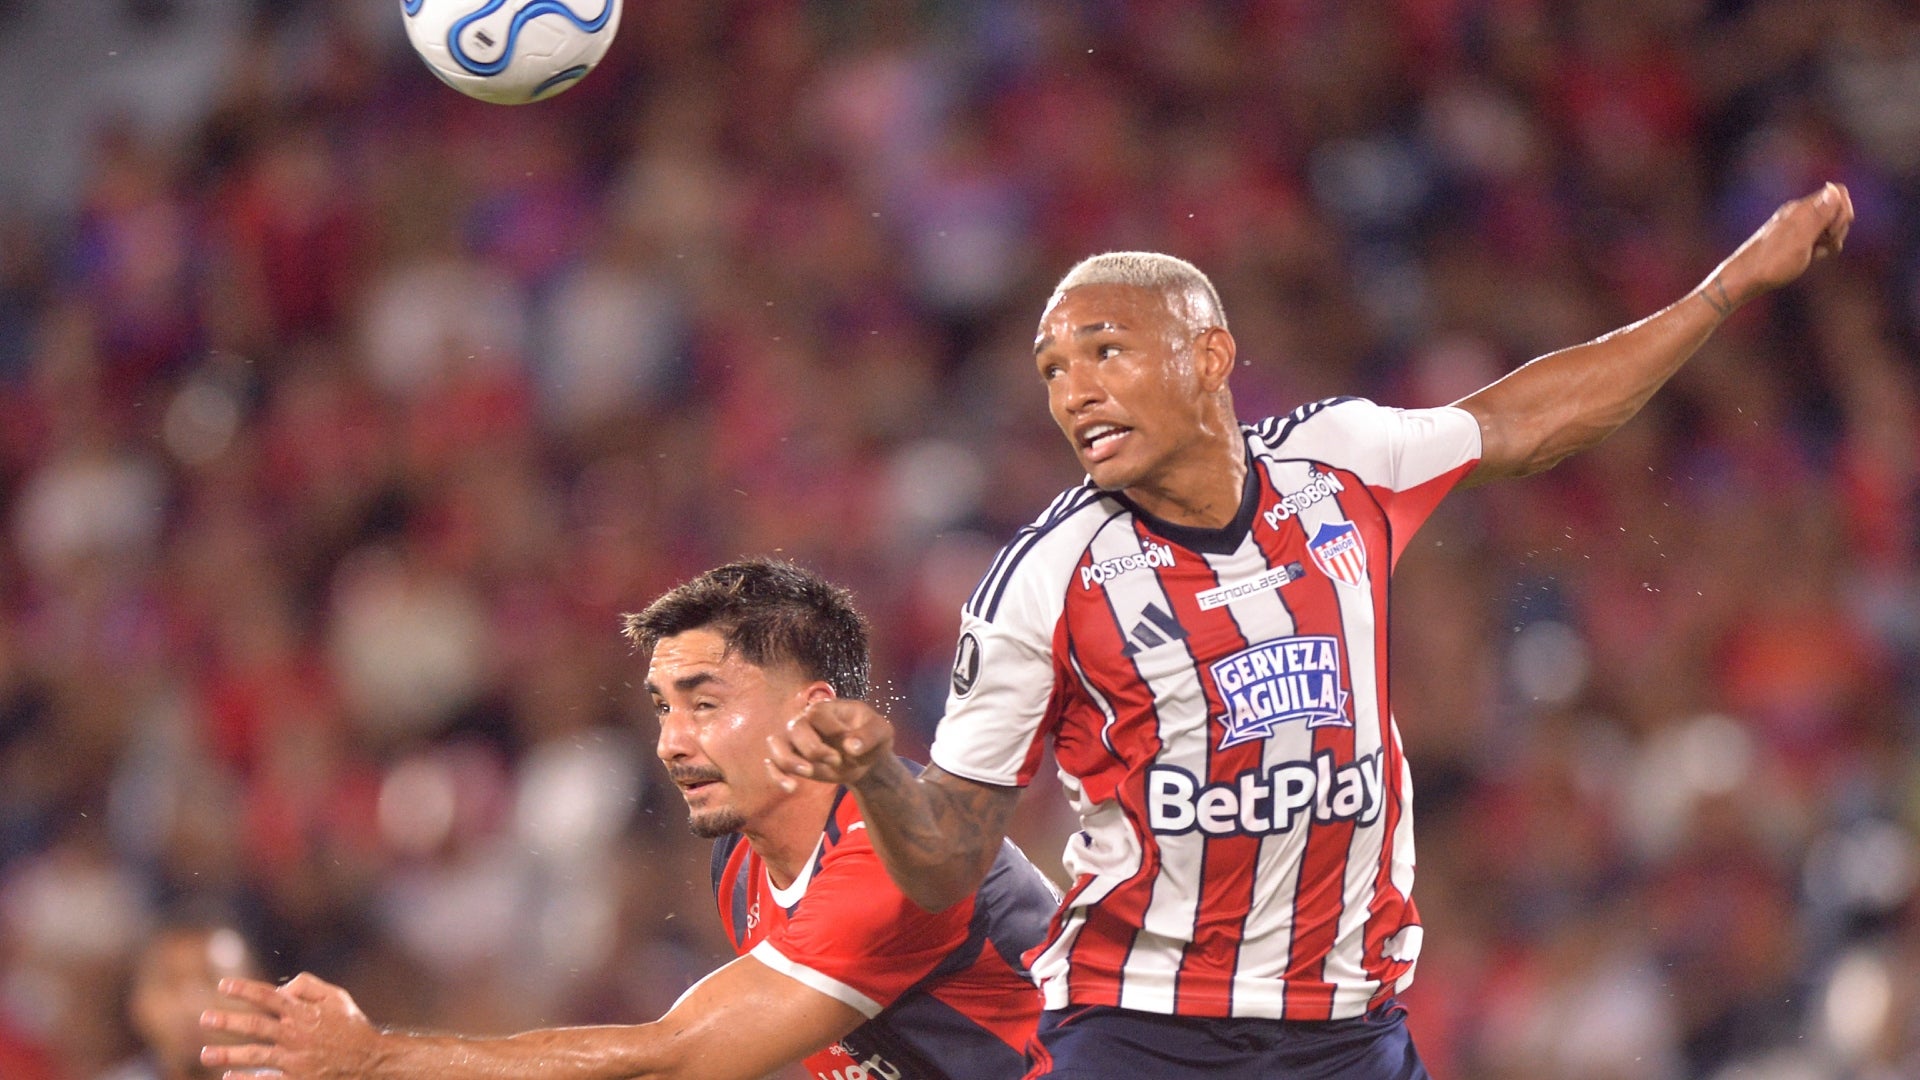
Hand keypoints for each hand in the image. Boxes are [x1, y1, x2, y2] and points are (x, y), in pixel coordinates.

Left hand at [200, 973, 381, 1079]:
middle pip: (256, 1026)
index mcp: (304, 1012)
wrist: (370, 1061)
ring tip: (205, 1054)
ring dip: (228, 1055)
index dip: (245, 990)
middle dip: (228, 1022)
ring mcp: (296, 1060)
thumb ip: (309, 986)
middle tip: (205, 1019)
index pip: (269, 997)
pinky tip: (228, 1077)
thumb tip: (282, 988)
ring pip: (256, 1056)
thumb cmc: (350, 1026)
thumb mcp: (336, 998)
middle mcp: (297, 1035)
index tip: (223, 986)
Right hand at [765, 699, 896, 789]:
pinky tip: (791, 788)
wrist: (867, 760)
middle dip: (813, 749)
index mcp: (827, 709)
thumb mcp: (881, 732)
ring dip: (788, 761)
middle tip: (836, 761)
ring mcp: (796, 740)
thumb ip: (869, 735)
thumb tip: (851, 746)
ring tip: (809, 773)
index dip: (830, 731)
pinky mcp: (792, 760)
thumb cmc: (872, 738)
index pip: (816, 714)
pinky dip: (777, 776)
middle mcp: (806, 721)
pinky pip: (773, 764)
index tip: (849, 748)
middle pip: (794, 727)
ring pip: (776, 744)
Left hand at [1710, 182, 1853, 308]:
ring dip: (1830, 241)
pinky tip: (1810, 258)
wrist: (1743, 279)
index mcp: (1802, 208)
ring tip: (1813, 254)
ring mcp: (1797, 226)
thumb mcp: (1800, 239)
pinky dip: (1820, 248)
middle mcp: (1800, 213)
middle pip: (1837, 209)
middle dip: (1839, 228)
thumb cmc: (1771, 262)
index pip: (1838, 192)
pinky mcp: (1794, 239)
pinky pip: (1818, 239)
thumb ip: (1819, 215)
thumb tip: (1834, 189)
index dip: (1844, 211)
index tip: (1831, 231)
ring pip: (1829, 226)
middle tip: (1821, 245)